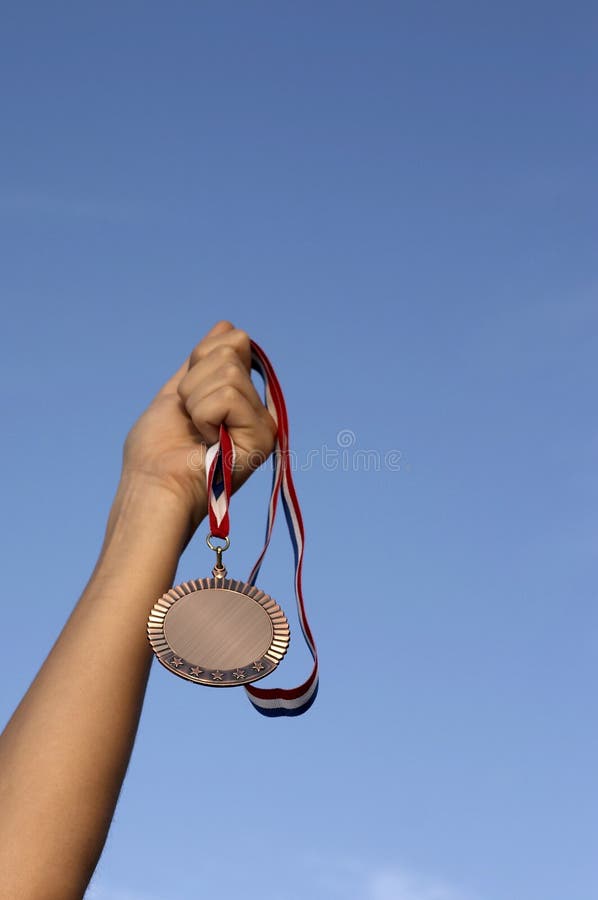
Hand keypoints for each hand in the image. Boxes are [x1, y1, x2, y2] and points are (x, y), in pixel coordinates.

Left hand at [122, 321, 276, 535]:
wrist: (154, 487)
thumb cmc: (156, 453)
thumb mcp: (177, 393)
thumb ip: (201, 363)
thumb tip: (227, 328)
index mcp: (239, 396)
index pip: (232, 341)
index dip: (199, 360)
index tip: (187, 397)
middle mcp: (257, 407)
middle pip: (233, 349)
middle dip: (194, 381)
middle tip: (190, 418)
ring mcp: (263, 422)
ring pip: (229, 370)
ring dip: (195, 401)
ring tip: (196, 431)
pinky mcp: (264, 435)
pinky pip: (228, 394)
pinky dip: (203, 414)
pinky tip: (206, 441)